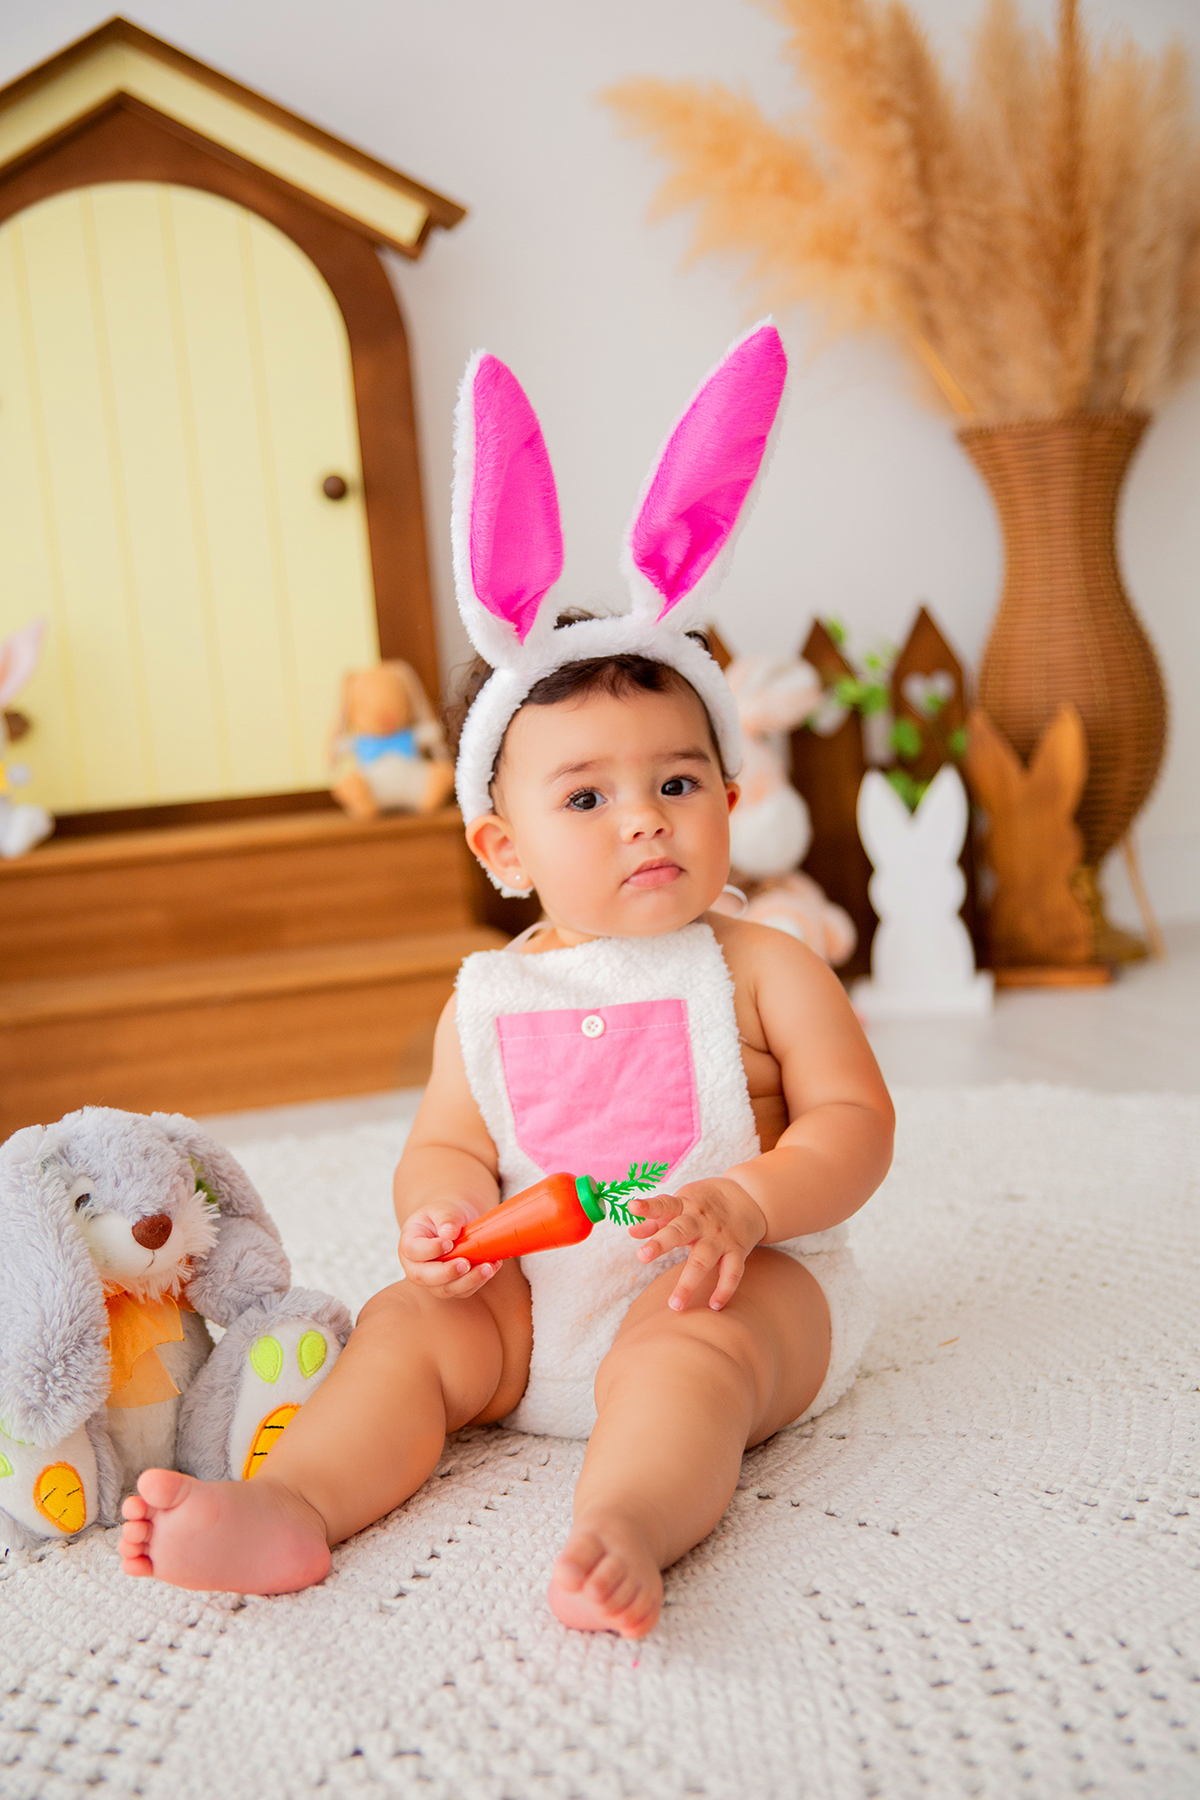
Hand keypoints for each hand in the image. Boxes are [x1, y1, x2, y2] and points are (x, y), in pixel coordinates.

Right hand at [399, 1198, 498, 1298]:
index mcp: (409, 1244)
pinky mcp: (451, 1286)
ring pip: (447, 1289)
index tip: (449, 1243)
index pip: (413, 1251)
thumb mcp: (444, 1208)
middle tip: (466, 1263)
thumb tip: (449, 1233)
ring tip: (488, 1267)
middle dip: (447, 1273)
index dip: (430, 1249)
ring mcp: (433, 1280)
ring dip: (469, 1280)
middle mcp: (416, 1266)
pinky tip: (492, 1266)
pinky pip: (463, 1291)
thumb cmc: (446, 1215)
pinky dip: (479, 1281)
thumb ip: (446, 1218)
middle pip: (425, 1277)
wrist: (457, 1224)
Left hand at [628, 1177, 766, 1311]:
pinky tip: (714, 1307)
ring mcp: (720, 1237)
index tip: (633, 1207)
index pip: (664, 1205)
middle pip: (680, 1231)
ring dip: (689, 1282)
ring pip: (704, 1259)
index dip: (648, 1207)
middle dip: (662, 1243)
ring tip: (674, 1304)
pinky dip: (725, 1289)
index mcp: (684, 1206)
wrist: (748, 1196)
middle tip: (643, 1256)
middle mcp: (701, 1221)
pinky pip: (733, 1271)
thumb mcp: (681, 1204)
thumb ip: (656, 1220)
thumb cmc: (704, 1204)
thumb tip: (631, 1232)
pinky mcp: (737, 1249)